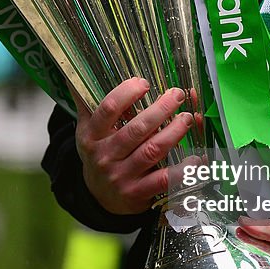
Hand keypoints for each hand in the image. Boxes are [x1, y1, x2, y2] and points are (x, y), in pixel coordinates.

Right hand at [73, 77, 197, 214]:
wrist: (99, 197)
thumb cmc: (99, 154)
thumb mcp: (87, 130)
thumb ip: (86, 102)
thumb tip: (73, 71)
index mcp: (91, 136)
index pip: (107, 109)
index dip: (127, 93)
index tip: (144, 83)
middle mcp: (105, 156)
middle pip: (136, 129)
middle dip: (160, 110)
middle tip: (177, 96)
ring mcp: (121, 176)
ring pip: (152, 150)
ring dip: (174, 132)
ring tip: (188, 118)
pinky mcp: (137, 193)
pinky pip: (164, 179)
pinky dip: (182, 168)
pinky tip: (196, 157)